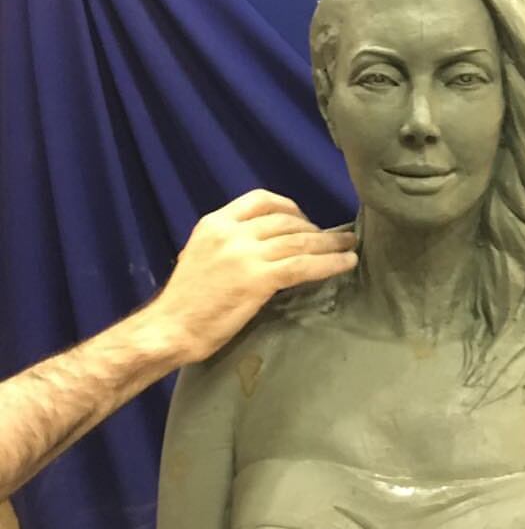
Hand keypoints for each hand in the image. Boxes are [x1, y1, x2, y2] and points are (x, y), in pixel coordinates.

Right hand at [147, 189, 356, 362]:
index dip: (290, 207)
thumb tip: (266, 245)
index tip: (305, 219)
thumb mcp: (203, 256)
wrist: (171, 328)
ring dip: (331, 243)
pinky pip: (303, 265)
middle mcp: (232, 232)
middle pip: (286, 221)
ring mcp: (246, 254)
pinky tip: (346, 264)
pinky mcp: (259, 279)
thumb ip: (231, 244)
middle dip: (315, 228)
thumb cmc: (187, 301)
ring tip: (350, 247)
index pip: (261, 199)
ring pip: (300, 241)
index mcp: (216, 223)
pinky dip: (329, 263)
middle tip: (334, 239)